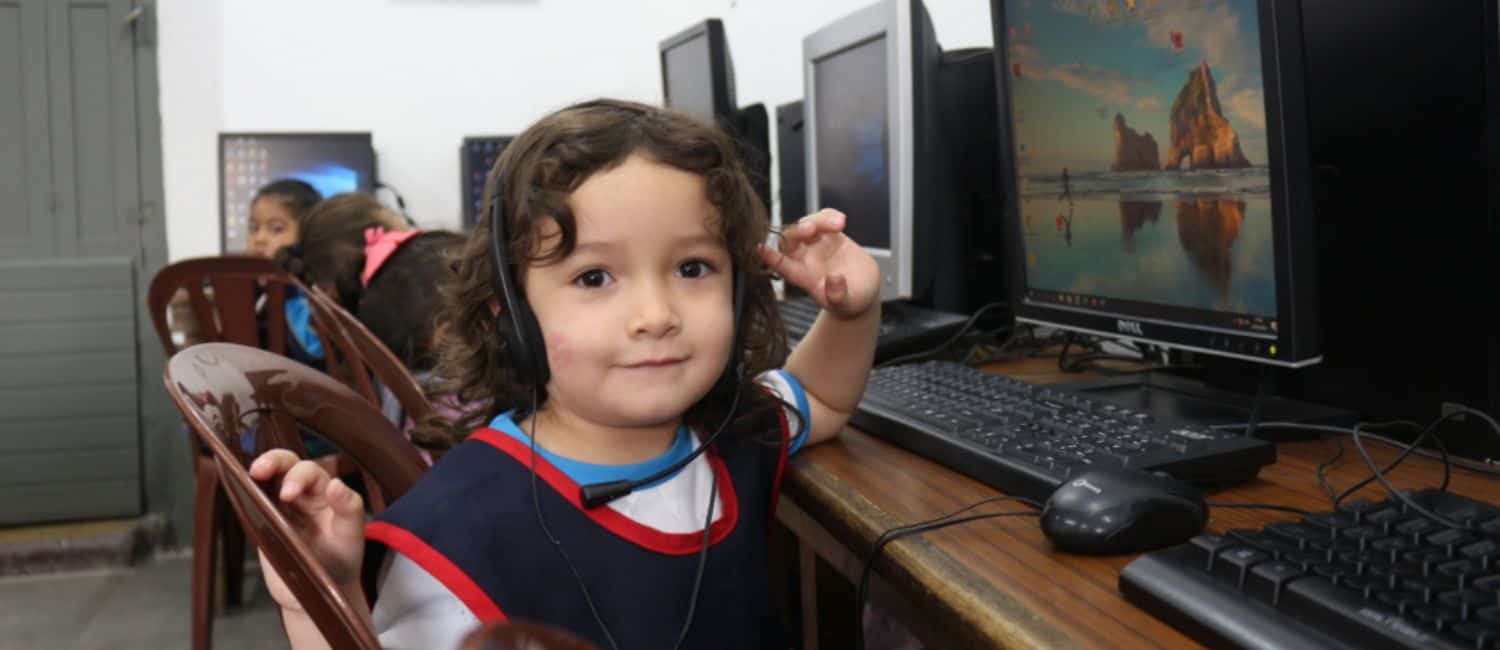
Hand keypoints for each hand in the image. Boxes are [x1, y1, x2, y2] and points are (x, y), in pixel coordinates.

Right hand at [248, 449, 366, 611]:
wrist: (321, 590)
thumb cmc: (341, 557)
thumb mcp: (351, 534)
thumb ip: (349, 509)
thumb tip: (336, 483)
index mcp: (323, 491)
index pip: (310, 471)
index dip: (298, 476)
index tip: (288, 494)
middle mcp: (300, 494)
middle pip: (284, 465)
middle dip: (272, 462)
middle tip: (259, 471)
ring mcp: (278, 508)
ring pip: (265, 480)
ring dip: (255, 474)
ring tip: (249, 476)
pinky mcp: (262, 524)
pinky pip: (251, 503)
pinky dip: (244, 493)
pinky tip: (240, 492)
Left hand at [759, 209, 880, 319]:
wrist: (863, 289)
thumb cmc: (849, 300)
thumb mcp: (846, 303)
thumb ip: (838, 295)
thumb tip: (833, 278)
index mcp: (802, 276)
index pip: (781, 265)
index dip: (771, 257)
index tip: (760, 248)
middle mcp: (805, 258)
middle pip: (790, 240)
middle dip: (796, 231)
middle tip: (811, 229)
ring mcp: (817, 244)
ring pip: (807, 224)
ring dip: (818, 221)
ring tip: (839, 225)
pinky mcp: (831, 234)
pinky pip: (824, 217)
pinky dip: (830, 215)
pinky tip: (842, 221)